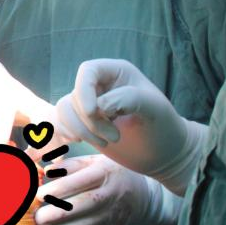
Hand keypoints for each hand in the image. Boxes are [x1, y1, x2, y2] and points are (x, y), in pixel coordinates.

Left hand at [35, 155, 180, 224]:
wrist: (142, 196)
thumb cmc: (110, 172)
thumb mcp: (94, 161)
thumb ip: (70, 166)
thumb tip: (46, 172)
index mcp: (105, 173)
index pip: (79, 183)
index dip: (56, 190)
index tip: (38, 194)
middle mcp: (110, 195)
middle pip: (78, 208)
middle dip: (53, 215)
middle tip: (33, 216)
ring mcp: (111, 216)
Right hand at [54, 59, 208, 194]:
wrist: (164, 154)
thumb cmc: (164, 127)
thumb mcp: (154, 108)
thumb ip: (127, 99)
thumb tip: (99, 105)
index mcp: (116, 72)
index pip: (87, 71)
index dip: (84, 91)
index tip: (94, 113)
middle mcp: (100, 85)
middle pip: (75, 95)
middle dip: (90, 121)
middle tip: (115, 138)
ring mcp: (90, 104)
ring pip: (64, 109)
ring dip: (79, 130)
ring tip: (105, 143)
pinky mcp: (83, 124)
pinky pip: (61, 122)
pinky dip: (66, 133)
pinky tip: (82, 142)